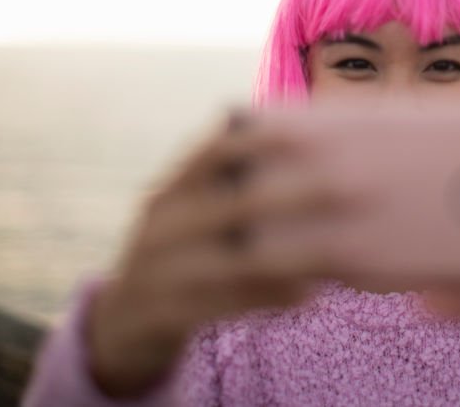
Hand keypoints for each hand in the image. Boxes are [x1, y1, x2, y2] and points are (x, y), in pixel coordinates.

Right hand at [85, 115, 348, 397]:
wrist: (122, 325)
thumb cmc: (181, 260)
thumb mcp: (192, 220)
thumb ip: (231, 192)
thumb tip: (305, 159)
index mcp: (171, 193)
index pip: (213, 154)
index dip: (259, 141)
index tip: (311, 134)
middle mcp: (159, 224)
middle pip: (225, 206)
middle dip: (284, 197)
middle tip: (338, 191)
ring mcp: (153, 269)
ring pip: (226, 260)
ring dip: (283, 257)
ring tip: (333, 253)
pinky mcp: (158, 313)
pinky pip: (218, 305)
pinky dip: (264, 299)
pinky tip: (307, 295)